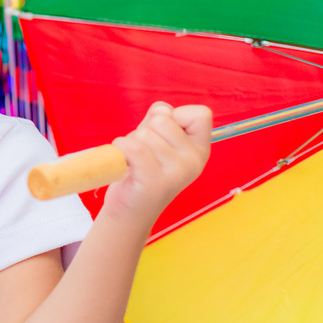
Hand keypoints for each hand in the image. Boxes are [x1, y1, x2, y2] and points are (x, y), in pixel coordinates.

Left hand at [104, 102, 212, 227]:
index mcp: (199, 149)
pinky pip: (134, 148)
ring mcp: (177, 173)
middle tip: (142, 153)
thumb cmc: (141, 170)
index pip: (201, 114)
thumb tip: (161, 109)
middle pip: (163, 120)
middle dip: (145, 130)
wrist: (130, 212)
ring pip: (145, 134)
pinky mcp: (155, 182)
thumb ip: (161, 120)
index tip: (163, 134)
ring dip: (130, 142)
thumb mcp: (156, 141)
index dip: (175, 115)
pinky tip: (124, 162)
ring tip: (134, 162)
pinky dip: (121, 148)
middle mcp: (194, 161)